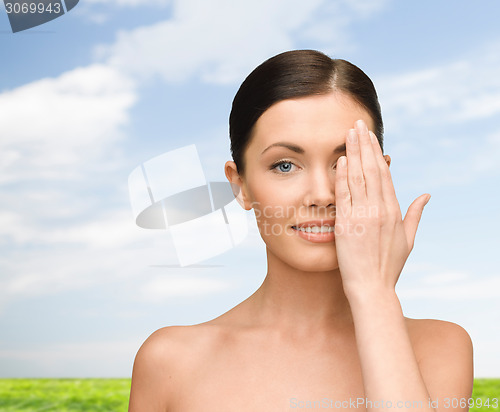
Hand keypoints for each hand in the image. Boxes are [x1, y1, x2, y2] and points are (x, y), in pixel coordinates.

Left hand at [334, 119, 429, 297]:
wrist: (372, 288)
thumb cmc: (389, 266)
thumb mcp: (408, 239)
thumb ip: (416, 214)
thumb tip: (426, 195)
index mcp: (393, 210)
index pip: (384, 174)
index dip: (376, 153)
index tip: (370, 137)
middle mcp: (380, 209)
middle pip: (371, 170)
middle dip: (364, 145)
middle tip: (357, 124)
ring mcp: (363, 216)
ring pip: (358, 178)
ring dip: (353, 153)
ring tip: (348, 134)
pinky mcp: (346, 224)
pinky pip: (344, 196)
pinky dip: (342, 177)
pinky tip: (341, 160)